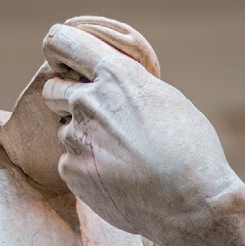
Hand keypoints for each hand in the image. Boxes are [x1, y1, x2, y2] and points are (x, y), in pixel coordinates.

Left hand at [41, 24, 239, 241]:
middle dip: (65, 98)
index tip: (57, 55)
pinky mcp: (71, 170)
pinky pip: (70, 163)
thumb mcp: (166, 99)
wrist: (191, 202)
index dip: (57, 47)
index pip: (63, 42)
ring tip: (120, 157)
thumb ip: (129, 86)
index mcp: (115, 75)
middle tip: (96, 118)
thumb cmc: (190, 149)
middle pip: (53, 89)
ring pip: (65, 130)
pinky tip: (117, 179)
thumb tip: (111, 82)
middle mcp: (87, 101)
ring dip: (83, 139)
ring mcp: (75, 137)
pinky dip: (88, 169)